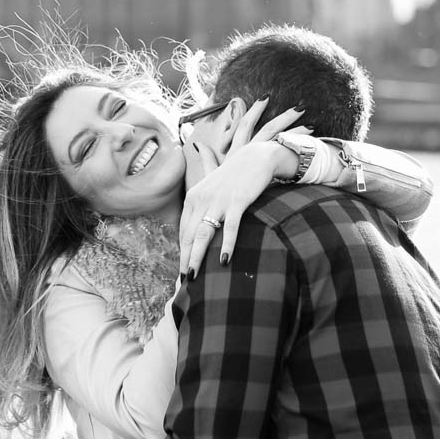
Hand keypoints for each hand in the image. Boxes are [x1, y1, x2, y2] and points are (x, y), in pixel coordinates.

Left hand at [178, 104, 308, 276]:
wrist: (256, 158)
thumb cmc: (234, 175)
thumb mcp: (212, 187)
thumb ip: (200, 204)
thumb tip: (196, 227)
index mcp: (193, 197)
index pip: (184, 230)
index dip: (183, 251)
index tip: (183, 269)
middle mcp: (202, 198)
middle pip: (191, 235)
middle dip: (187, 259)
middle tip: (185, 281)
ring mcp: (220, 200)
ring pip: (205, 234)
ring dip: (198, 256)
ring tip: (195, 275)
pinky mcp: (238, 201)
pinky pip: (230, 227)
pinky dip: (226, 245)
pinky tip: (224, 260)